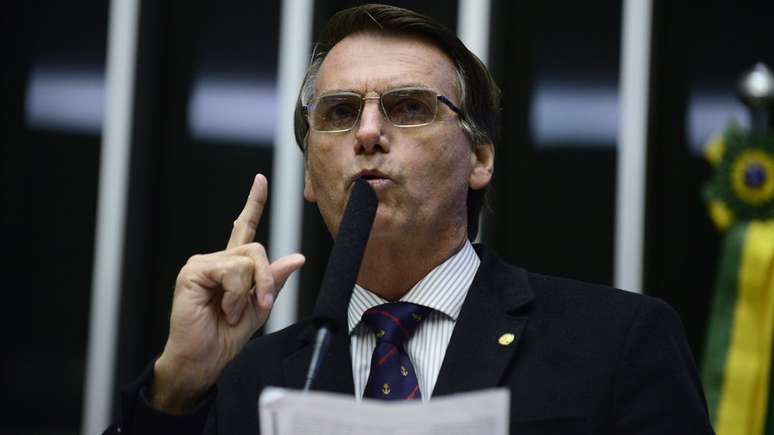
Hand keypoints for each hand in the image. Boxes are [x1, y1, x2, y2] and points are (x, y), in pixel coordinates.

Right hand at [149, 174, 304, 413]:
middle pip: (257, 250)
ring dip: (249, 292)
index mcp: (231, 266)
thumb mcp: (259, 307)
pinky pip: (234, 271)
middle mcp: (216, 260)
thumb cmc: (225, 337)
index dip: (253, 203)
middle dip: (266, 279)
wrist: (204, 359)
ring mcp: (203, 264)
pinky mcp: (194, 271)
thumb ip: (274, 281)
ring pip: (248, 260)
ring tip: (231, 312)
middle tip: (260, 304)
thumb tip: (296, 258)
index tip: (260, 180)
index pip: (243, 228)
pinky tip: (223, 308)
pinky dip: (236, 295)